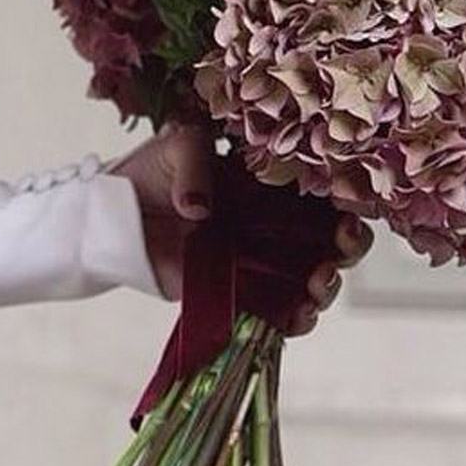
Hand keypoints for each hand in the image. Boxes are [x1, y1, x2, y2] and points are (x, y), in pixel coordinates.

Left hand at [111, 125, 372, 333]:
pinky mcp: (239, 291)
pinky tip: (300, 317)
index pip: (327, 190)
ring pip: (312, 277)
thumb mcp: (179, 146)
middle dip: (349, 246)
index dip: (348, 199)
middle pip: (332, 238)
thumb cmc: (155, 170)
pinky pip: (277, 311)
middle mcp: (277, 221)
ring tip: (318, 285)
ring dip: (326, 285)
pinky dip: (295, 319)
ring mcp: (261, 259)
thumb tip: (200, 209)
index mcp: (276, 180)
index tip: (348, 207)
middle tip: (342, 247)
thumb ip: (194, 166)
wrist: (116, 212)